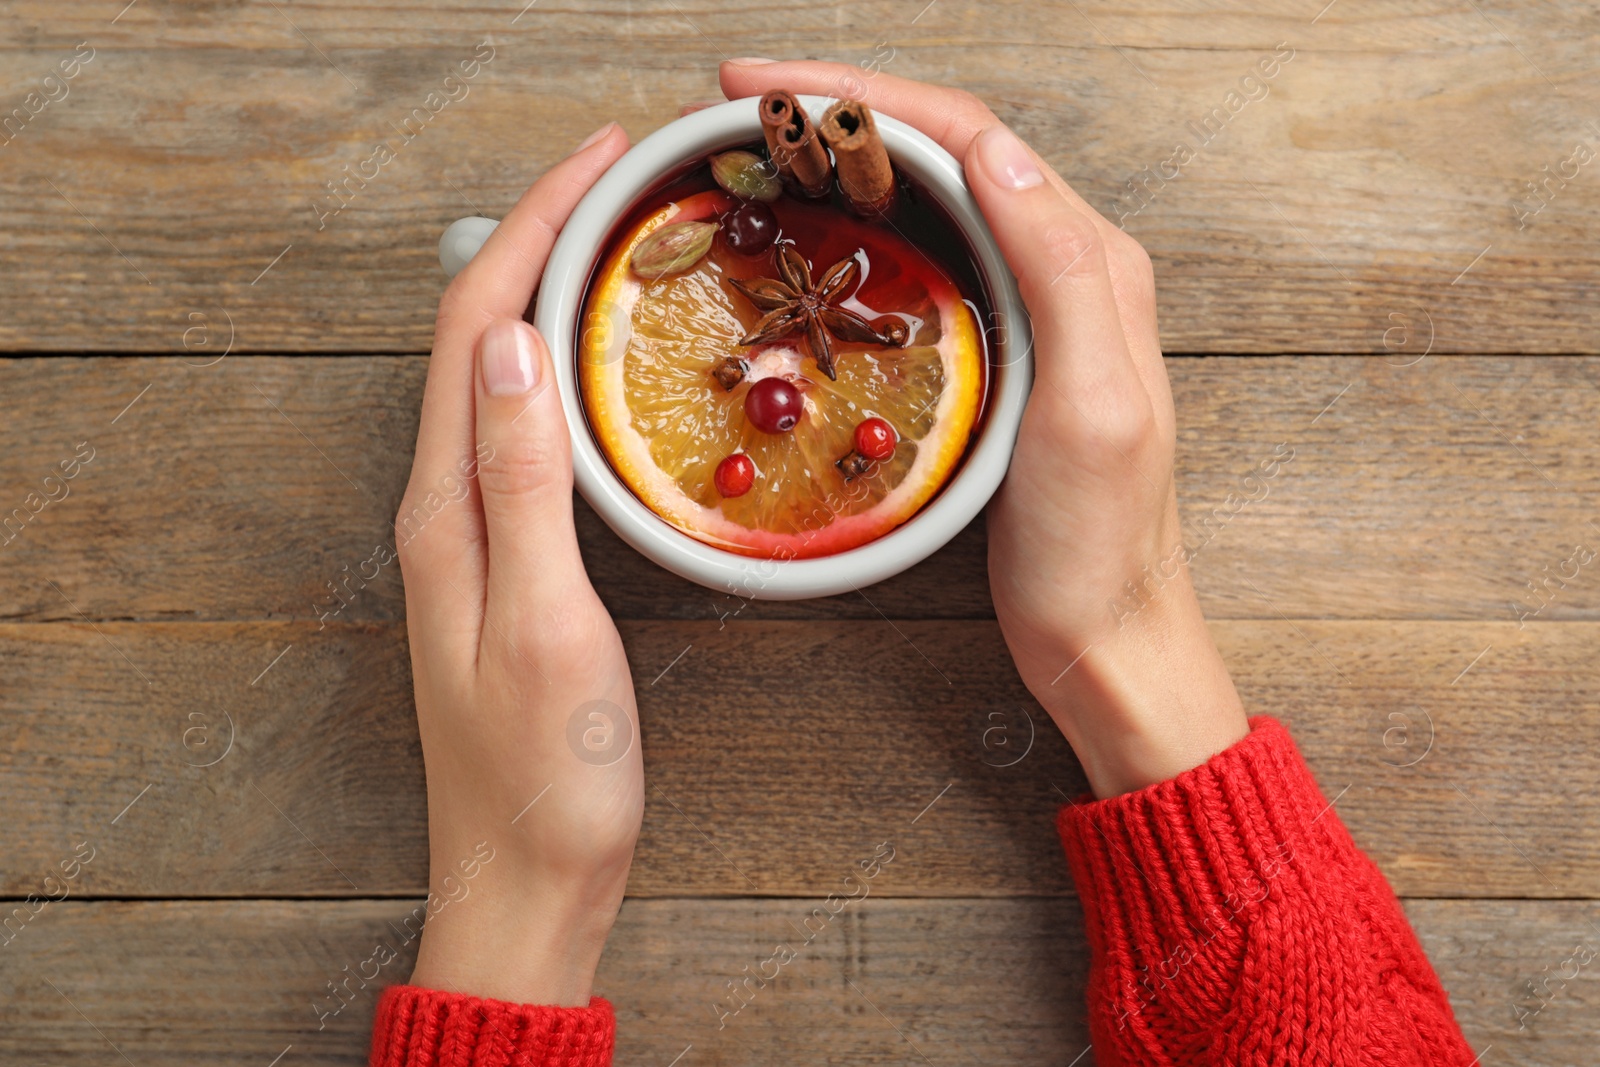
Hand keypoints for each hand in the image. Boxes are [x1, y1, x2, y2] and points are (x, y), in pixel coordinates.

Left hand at [396, 122, 642, 1004]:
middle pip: (473, 336)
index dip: (531, 227)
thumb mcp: (544, 621)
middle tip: (620, 182)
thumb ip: (523, 482)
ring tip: (613, 244)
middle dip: (536, 237)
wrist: (528, 881)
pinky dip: (558, 371)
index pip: (472, 328)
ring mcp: (470, 536)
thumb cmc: (543, 777)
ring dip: (544, 294)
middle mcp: (442, 509)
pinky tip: (598, 370)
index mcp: (444, 511)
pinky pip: (519, 433)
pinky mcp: (504, 563)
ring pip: (495, 379)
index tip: (601, 162)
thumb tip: (507, 342)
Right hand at [717, 61, 1247, 795]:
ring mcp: (1027, 309)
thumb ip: (1061, 272)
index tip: (767, 85)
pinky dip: (859, 229)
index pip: (969, 137)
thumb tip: (995, 152)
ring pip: (930, 198)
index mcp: (1091, 259)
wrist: (1103, 632)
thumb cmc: (1099, 541)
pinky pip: (922, 261)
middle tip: (744, 102)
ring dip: (846, 159)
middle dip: (842, 108)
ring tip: (765, 148)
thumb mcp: (1091, 408)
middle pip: (944, 150)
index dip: (863, 96)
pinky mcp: (994, 355)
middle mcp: (1063, 266)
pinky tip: (814, 239)